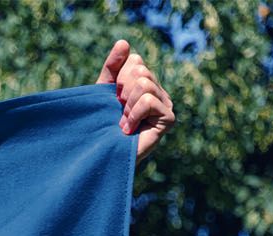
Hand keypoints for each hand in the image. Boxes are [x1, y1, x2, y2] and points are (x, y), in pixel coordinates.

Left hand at [96, 40, 174, 162]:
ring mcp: (167, 104)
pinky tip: (128, 129)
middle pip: (141, 70)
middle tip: (120, 114)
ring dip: (127, 106)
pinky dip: (133, 115)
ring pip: (144, 83)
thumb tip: (124, 42)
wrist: (104, 157)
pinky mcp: (168, 118)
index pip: (135, 60)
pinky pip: (148, 100)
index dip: (119, 79)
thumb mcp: (104, 92)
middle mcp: (159, 91)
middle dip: (123, 93)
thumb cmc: (104, 127)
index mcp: (146, 82)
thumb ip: (112, 67)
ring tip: (124, 124)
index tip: (114, 100)